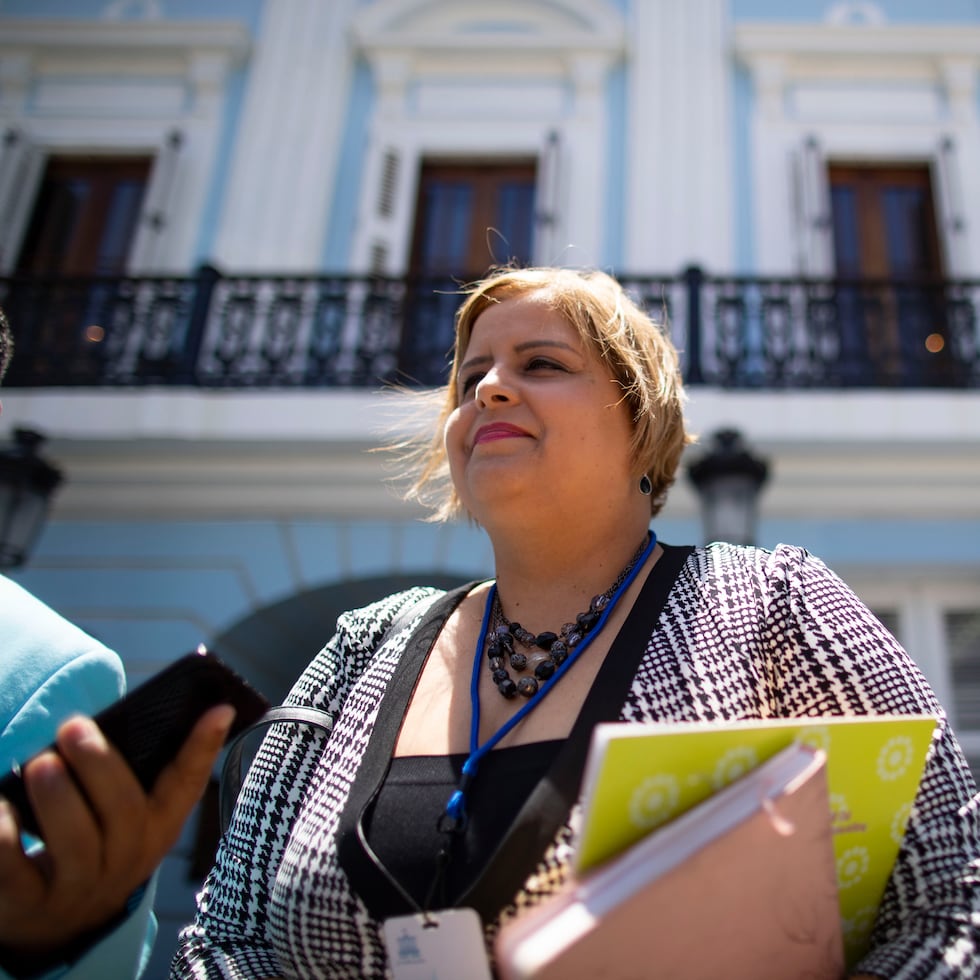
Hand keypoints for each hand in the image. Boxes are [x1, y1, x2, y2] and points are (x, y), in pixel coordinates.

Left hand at [0, 703, 234, 957]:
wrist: (55, 922)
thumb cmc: (94, 841)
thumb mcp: (124, 815)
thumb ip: (132, 773)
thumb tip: (134, 716)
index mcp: (157, 827)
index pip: (187, 785)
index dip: (204, 747)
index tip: (221, 708)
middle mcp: (127, 859)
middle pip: (124, 812)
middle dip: (99, 765)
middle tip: (73, 727)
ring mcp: (80, 887)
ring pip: (77, 844)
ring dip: (58, 798)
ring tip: (40, 764)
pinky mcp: (29, 905)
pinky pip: (16, 870)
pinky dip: (6, 834)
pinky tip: (2, 809)